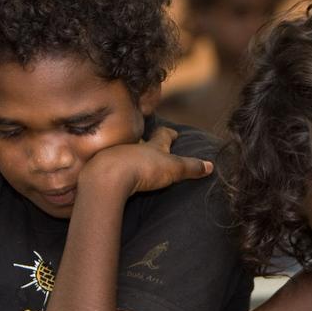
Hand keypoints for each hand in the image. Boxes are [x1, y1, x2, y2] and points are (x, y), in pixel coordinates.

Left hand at [87, 126, 213, 196]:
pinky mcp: (100, 169)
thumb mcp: (173, 169)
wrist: (108, 177)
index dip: (169, 134)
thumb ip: (191, 167)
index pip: (163, 135)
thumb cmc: (143, 169)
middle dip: (147, 144)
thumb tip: (211, 166)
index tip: (174, 133)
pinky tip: (114, 176)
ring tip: (132, 162)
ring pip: (124, 153)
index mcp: (152, 146)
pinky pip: (108, 167)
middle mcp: (133, 147)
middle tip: (151, 145)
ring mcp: (114, 156)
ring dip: (129, 157)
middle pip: (141, 143)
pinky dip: (113, 170)